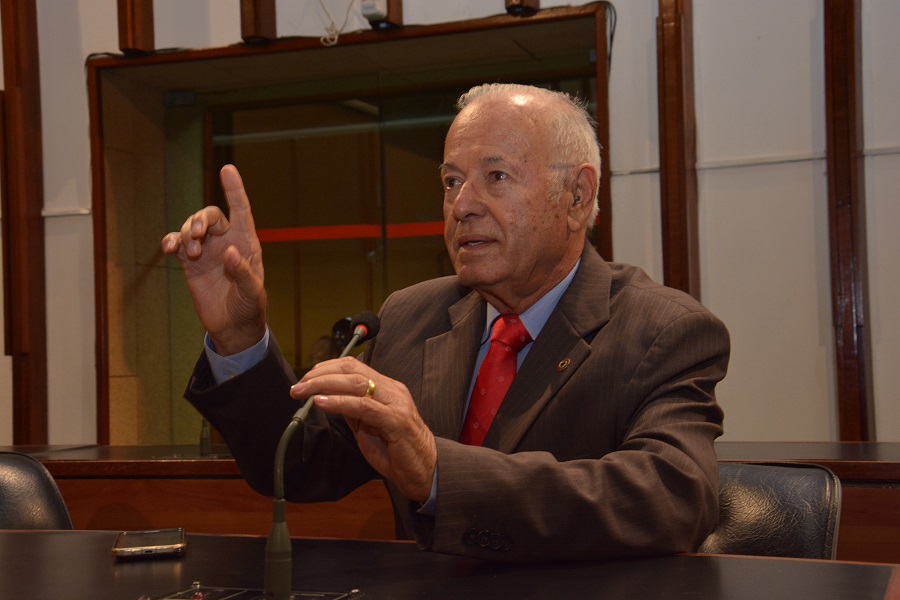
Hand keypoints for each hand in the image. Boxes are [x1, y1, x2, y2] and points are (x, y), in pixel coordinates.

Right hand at [161, 165, 266, 354]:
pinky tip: (169, 248)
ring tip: (190, 253)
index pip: (241, 210)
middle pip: (210, 216)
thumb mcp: (253, 293)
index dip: (234, 189)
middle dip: (200, 219)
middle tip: (196, 234)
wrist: (233, 327)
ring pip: (191, 228)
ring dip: (186, 234)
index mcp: (246, 243)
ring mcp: (206, 250)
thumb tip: (228, 251)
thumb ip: (243, 273)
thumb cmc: (250, 308)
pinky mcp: (190, 263)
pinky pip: (177, 244)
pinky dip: (171, 242)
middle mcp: (225, 241)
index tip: (227, 169)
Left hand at [291, 358, 437, 503]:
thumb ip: (353, 411)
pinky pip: (364, 407)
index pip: (354, 366)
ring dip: (324, 385)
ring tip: (303, 392)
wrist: (426, 471)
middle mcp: (392, 390)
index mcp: (387, 388)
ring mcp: (396, 404)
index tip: (305, 379)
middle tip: (297, 386)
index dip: (327, 368)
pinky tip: (322, 403)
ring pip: (357, 384)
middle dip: (320, 375)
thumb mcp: (369, 427)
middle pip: (352, 370)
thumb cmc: (398, 452)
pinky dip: (340, 402)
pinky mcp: (396, 421)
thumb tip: (327, 399)